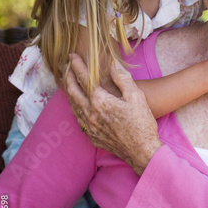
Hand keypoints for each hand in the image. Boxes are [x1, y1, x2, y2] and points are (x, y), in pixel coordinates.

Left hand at [64, 53, 162, 175]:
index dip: (77, 66)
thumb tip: (113, 65)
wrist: (142, 151)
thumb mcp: (136, 96)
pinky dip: (75, 106)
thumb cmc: (141, 123)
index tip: (72, 56)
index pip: (84, 79)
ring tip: (68, 82)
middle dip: (67, 77)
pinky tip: (77, 104)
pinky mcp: (91, 136)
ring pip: (73, 105)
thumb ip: (122, 78)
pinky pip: (78, 118)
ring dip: (69, 92)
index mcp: (100, 101)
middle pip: (72, 91)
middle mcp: (90, 114)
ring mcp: (89, 126)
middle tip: (65, 66)